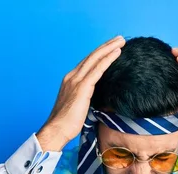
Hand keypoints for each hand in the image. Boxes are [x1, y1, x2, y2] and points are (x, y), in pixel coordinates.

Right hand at [37, 35, 125, 149]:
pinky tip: (117, 53)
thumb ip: (85, 98)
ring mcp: (76, 81)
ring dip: (109, 48)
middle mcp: (72, 77)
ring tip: (121, 41)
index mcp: (70, 81)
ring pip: (95, 59)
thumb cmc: (66, 124)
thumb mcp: (78, 107)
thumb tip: (96, 99)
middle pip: (92, 56)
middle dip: (106, 46)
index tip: (111, 48)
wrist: (56, 130)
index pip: (87, 63)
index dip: (99, 54)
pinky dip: (108, 59)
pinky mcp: (82, 87)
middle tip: (119, 39)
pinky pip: (98, 69)